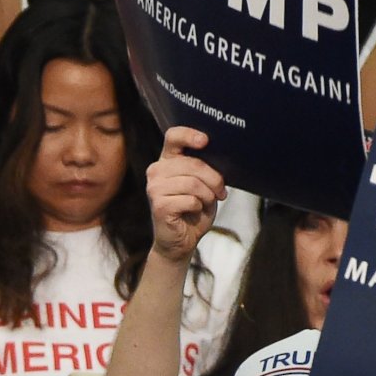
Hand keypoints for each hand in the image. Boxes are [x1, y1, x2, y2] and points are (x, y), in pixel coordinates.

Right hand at [145, 128, 224, 263]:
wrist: (182, 240)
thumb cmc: (193, 210)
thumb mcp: (202, 184)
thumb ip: (203, 168)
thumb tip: (219, 156)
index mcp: (167, 160)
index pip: (173, 137)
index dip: (189, 135)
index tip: (205, 141)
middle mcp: (156, 171)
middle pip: (192, 164)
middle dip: (213, 179)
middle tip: (220, 192)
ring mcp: (154, 188)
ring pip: (193, 183)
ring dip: (207, 195)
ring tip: (207, 202)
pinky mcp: (159, 206)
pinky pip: (190, 200)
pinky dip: (198, 207)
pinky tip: (193, 212)